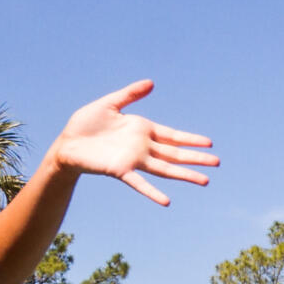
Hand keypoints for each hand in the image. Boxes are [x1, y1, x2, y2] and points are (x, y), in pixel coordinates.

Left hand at [49, 81, 217, 204]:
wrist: (66, 142)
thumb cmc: (85, 124)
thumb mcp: (110, 103)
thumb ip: (130, 94)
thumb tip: (152, 83)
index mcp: (142, 129)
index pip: (173, 135)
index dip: (190, 139)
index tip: (209, 143)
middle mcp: (142, 147)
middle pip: (175, 153)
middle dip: (196, 158)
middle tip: (217, 162)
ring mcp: (133, 160)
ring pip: (165, 169)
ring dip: (184, 175)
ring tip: (204, 181)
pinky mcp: (120, 170)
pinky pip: (139, 183)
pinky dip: (152, 192)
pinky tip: (167, 201)